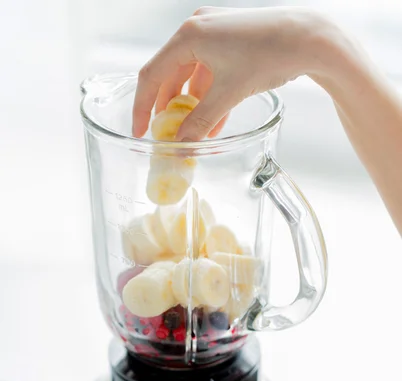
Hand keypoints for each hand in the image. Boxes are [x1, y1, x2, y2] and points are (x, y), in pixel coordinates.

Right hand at [133, 6, 327, 140]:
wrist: (308, 39)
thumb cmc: (269, 55)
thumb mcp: (229, 93)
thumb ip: (201, 121)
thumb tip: (181, 144)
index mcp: (188, 35)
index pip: (152, 75)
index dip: (142, 106)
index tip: (140, 131)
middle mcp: (197, 30)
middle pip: (169, 75)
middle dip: (167, 108)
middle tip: (164, 133)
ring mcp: (214, 35)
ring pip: (191, 77)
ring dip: (191, 107)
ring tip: (190, 134)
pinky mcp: (230, 43)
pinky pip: (210, 75)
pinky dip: (209, 99)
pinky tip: (212, 124)